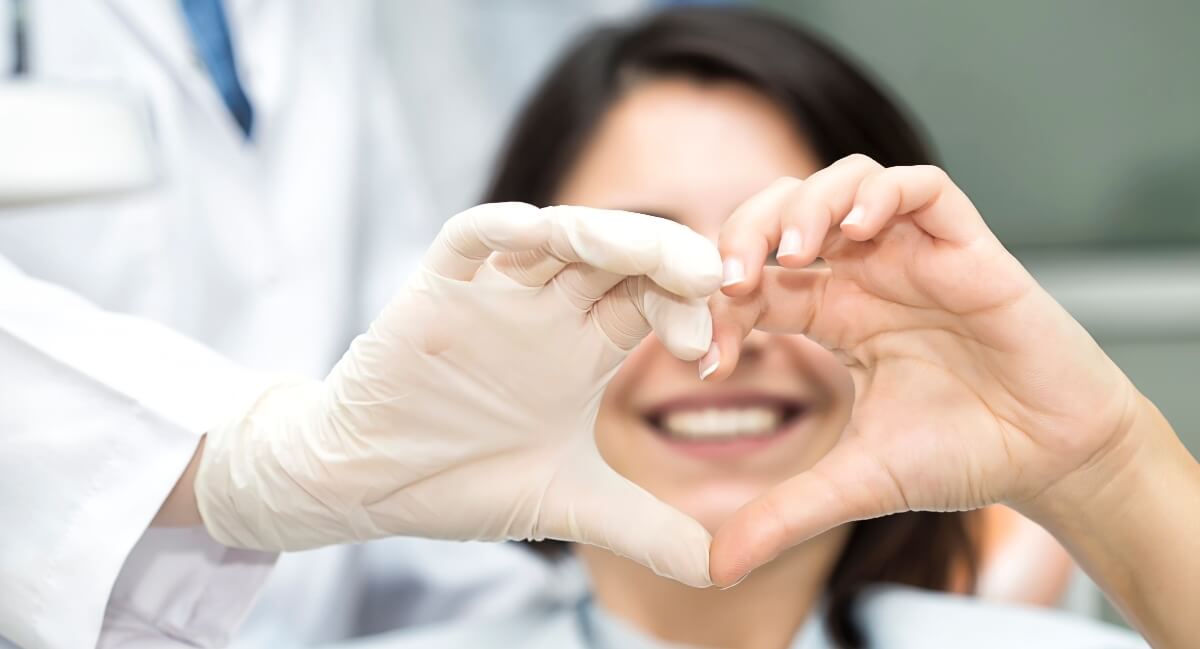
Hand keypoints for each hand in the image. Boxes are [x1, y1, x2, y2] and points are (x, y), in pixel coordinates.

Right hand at [195, 202, 721, 586]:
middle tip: (710, 278)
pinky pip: (469, 240)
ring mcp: (494, 293)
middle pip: (620, 256)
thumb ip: (647, 531)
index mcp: (586, 346)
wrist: (368, 485)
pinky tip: (535, 232)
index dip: (689, 311)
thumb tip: (724, 573)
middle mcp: (548, 308)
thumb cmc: (462, 480)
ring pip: (558, 236)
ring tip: (650, 253)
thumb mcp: (570, 505)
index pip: (653, 301)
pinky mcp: (435, 289)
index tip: (711, 350)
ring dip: (605, 235)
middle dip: (667, 258)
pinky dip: (500, 229)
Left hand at [704, 155, 1143, 585]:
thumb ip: (785, 513)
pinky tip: (858, 230)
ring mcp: (913, 255)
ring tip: (790, 254)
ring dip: (806, 206)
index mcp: (832, 315)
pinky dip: (881, 194)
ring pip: (844, 183)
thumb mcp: (856, 483)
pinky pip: (920, 187)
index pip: (754, 282)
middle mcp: (866, 276)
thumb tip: (715, 568)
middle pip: (784, 213)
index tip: (707, 356)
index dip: (718, 304)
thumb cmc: (962, 454)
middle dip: (744, 233)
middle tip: (730, 278)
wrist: (1051, 457)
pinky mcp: (966, 246)